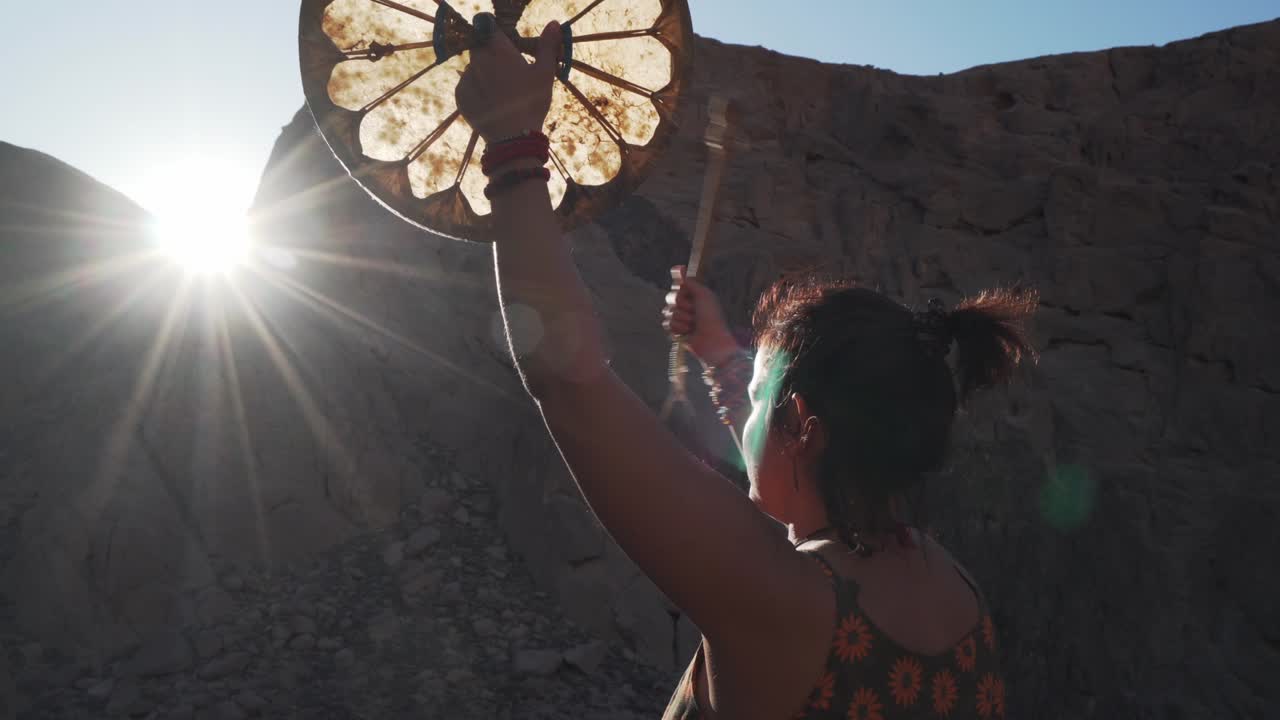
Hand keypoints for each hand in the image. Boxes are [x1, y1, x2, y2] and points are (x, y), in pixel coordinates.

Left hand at [455, 20, 560, 141]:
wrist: (514, 138)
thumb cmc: (532, 103)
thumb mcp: (545, 73)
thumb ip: (547, 46)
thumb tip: (553, 24)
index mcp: (498, 49)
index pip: (488, 27)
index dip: (497, 35)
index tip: (507, 48)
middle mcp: (478, 59)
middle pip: (480, 47)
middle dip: (490, 55)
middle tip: (508, 74)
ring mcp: (466, 78)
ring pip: (473, 68)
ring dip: (483, 73)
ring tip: (501, 93)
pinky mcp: (459, 96)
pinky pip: (466, 86)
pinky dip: (476, 90)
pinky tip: (491, 103)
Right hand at [663, 265, 741, 366]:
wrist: (711, 340)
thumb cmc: (711, 317)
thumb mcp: (704, 295)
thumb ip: (692, 283)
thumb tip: (681, 270)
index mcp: (694, 297)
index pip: (678, 287)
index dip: (680, 289)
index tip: (683, 288)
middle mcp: (686, 307)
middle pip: (671, 298)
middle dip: (682, 305)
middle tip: (694, 311)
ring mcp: (681, 319)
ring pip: (668, 312)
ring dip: (682, 319)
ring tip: (693, 325)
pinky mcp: (676, 331)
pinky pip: (667, 324)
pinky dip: (678, 328)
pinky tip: (687, 332)